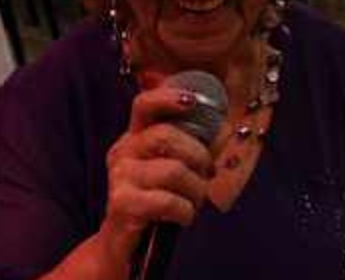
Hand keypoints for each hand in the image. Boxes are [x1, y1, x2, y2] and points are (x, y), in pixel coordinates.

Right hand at [99, 87, 214, 262]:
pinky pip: (169, 200)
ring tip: (193, 202)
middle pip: (167, 135)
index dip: (167, 97)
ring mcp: (120, 177)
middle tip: (206, 177)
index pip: (144, 105)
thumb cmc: (154, 205)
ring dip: (195, 190)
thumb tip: (224, 129)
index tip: (193, 101)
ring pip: (174, 170)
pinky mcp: (122, 203)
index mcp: (134, 138)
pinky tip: (182, 217)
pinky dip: (185, 211)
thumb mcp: (176, 173)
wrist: (123, 246)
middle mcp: (123, 152)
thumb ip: (197, 149)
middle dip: (198, 156)